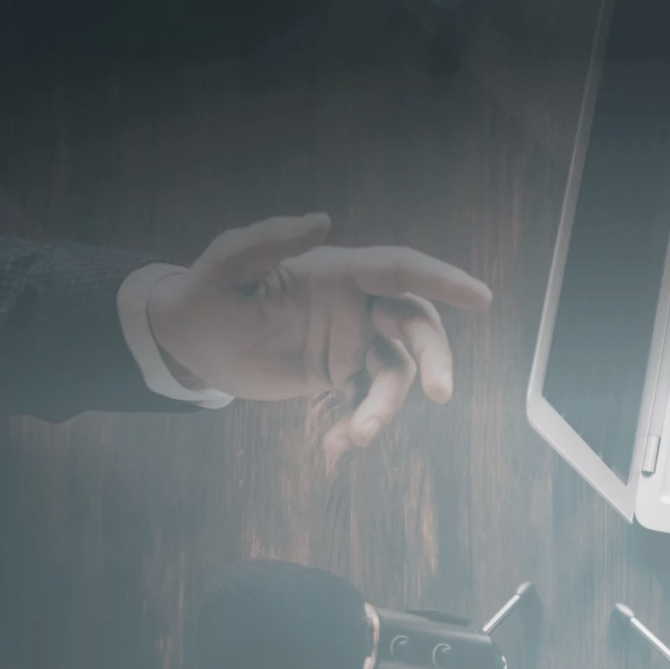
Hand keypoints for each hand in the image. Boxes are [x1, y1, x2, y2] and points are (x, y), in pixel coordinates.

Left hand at [146, 213, 492, 461]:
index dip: (442, 280)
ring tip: (354, 436)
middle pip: (414, 325)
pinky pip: (363, 402)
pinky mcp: (335, 375)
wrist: (188, 342)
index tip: (481, 298)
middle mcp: (354, 304)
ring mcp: (349, 342)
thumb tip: (321, 220)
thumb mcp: (226, 264)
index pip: (401, 269)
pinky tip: (332, 449)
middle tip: (440, 393)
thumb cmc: (206, 293)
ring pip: (394, 372)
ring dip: (384, 407)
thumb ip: (268, 240)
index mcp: (338, 270)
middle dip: (434, 357)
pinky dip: (355, 426)